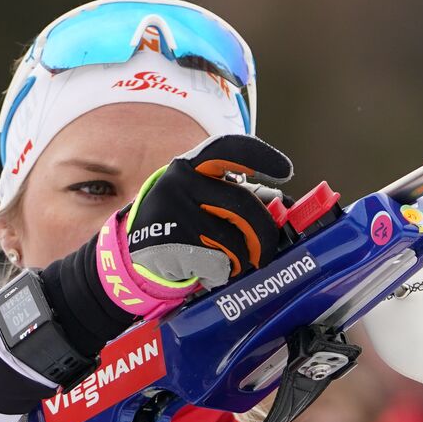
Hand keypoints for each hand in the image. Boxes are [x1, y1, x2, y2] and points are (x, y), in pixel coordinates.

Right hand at [123, 133, 290, 291]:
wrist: (137, 249)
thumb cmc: (185, 218)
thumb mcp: (205, 196)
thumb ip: (241, 194)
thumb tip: (283, 203)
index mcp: (192, 163)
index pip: (230, 149)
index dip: (261, 156)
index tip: (285, 172)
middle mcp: (180, 182)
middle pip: (243, 205)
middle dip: (264, 233)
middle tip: (267, 249)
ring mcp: (174, 213)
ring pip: (234, 241)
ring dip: (241, 258)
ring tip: (230, 260)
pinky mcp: (170, 245)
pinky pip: (217, 264)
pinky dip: (221, 273)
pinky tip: (207, 268)